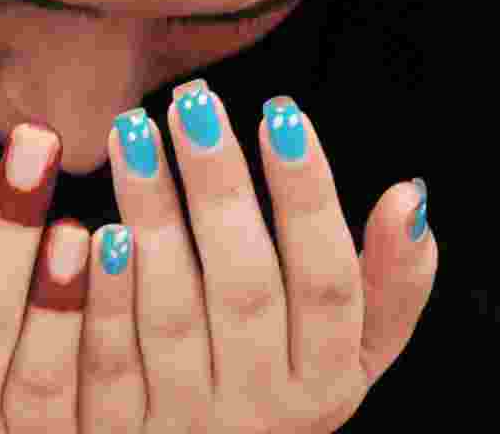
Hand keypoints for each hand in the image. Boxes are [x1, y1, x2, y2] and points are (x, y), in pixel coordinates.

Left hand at [89, 79, 435, 431]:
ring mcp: (187, 422)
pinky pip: (106, 362)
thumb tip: (410, 196)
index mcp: (327, 378)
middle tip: (191, 100)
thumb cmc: (281, 387)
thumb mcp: (350, 353)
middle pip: (244, 284)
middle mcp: (263, 405)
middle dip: (219, 186)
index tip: (280, 111)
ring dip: (152, 216)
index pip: (328, 279)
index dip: (307, 194)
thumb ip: (388, 285)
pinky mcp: (116, 431)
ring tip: (132, 131)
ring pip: (169, 313)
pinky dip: (101, 295)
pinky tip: (89, 226)